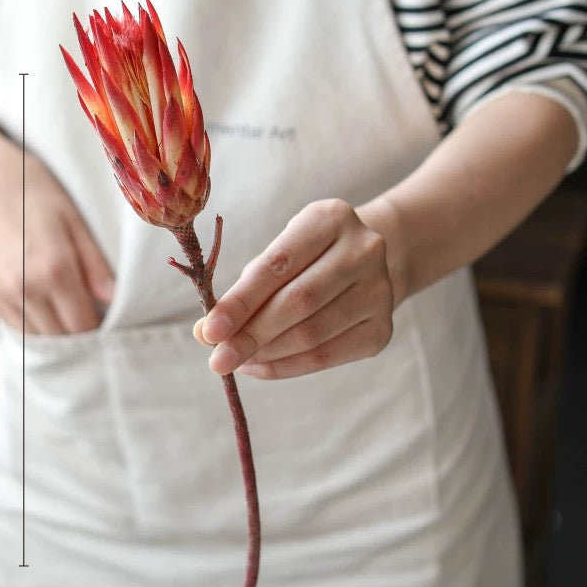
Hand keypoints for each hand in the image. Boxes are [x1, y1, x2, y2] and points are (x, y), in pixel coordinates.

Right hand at [0, 114, 113, 333]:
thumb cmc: (27, 183)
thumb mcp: (70, 214)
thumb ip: (94, 262)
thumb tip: (115, 298)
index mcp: (54, 268)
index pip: (83, 325)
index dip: (100, 328)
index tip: (110, 321)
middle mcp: (24, 287)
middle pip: (61, 336)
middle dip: (79, 332)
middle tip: (92, 317)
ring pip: (35, 336)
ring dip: (55, 332)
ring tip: (68, 313)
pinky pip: (13, 324)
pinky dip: (32, 323)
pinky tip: (43, 306)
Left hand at [192, 199, 393, 378]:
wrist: (366, 264)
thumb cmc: (307, 258)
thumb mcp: (279, 254)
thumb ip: (244, 289)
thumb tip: (205, 334)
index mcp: (330, 218)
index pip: (277, 265)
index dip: (240, 301)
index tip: (209, 331)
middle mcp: (363, 251)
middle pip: (298, 302)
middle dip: (250, 335)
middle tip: (218, 359)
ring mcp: (379, 292)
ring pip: (311, 335)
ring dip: (265, 354)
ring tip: (236, 361)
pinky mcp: (382, 330)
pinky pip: (326, 357)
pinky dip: (285, 367)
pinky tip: (260, 366)